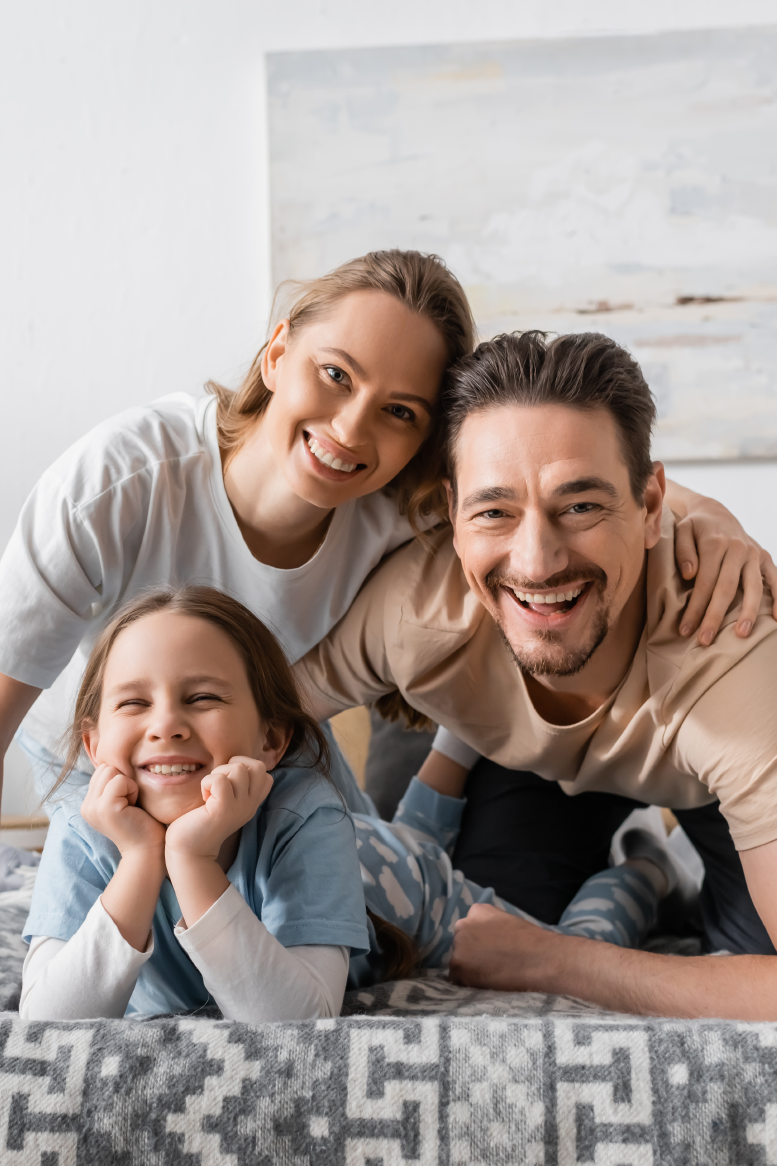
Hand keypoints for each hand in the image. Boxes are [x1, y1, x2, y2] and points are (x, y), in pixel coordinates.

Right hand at [81, 763, 165, 857]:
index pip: (102, 769)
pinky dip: (132, 790)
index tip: (128, 801)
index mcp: (89, 803)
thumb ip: (115, 784)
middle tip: (131, 804)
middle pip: (106, 767)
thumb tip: (116, 757)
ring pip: (111, 771)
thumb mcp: (124, 800)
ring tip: (131, 805)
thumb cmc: (144, 823)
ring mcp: (92, 807)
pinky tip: (133, 807)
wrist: (148, 850)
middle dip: (124, 780)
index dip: (121, 779)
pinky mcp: (104, 808)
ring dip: (129, 785)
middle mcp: (86, 806)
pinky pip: (120, 781)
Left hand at [164, 756, 272, 861]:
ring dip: (219, 773)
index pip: (263, 771)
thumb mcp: (226, 801)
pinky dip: (207, 782)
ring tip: (210, 791)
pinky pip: (220, 780)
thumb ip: (235, 784)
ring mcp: (239, 807)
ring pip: (239, 769)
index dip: (244, 766)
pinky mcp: (223, 810)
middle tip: (219, 783)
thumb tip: (234, 761)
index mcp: (252, 801)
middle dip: (234, 765)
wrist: (189, 851)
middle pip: (257, 766)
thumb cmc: (201, 821)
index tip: (228, 781)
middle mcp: (250, 804)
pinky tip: (204, 797)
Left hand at [449, 903, 558, 991]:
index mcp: (476, 910)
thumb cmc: (531, 941)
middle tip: (491, 964)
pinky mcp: (458, 967)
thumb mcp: (506, 921)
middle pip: (461, 943)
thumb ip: (489, 925)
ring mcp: (458, 946)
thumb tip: (484, 940)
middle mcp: (462, 924)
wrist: (539, 959)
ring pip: (458, 961)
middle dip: (471, 954)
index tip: (491, 951)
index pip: (469, 928)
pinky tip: (486, 983)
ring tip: (490, 975)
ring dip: (469, 969)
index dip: (479, 942)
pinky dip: (468, 983)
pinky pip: (457, 978)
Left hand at [674, 501, 776, 644]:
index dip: (695, 608)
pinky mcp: (764, 557)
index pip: (704, 582)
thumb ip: (683, 551)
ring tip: (742, 634)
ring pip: (753, 587)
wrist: (715, 512)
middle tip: (705, 640)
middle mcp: (737, 549)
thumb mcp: (682, 531)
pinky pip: (775, 579)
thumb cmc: (694, 528)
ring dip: (749, 613)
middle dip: (715, 616)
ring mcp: (753, 553)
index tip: (685, 629)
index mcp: (715, 544)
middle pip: (727, 588)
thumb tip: (690, 574)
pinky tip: (776, 619)